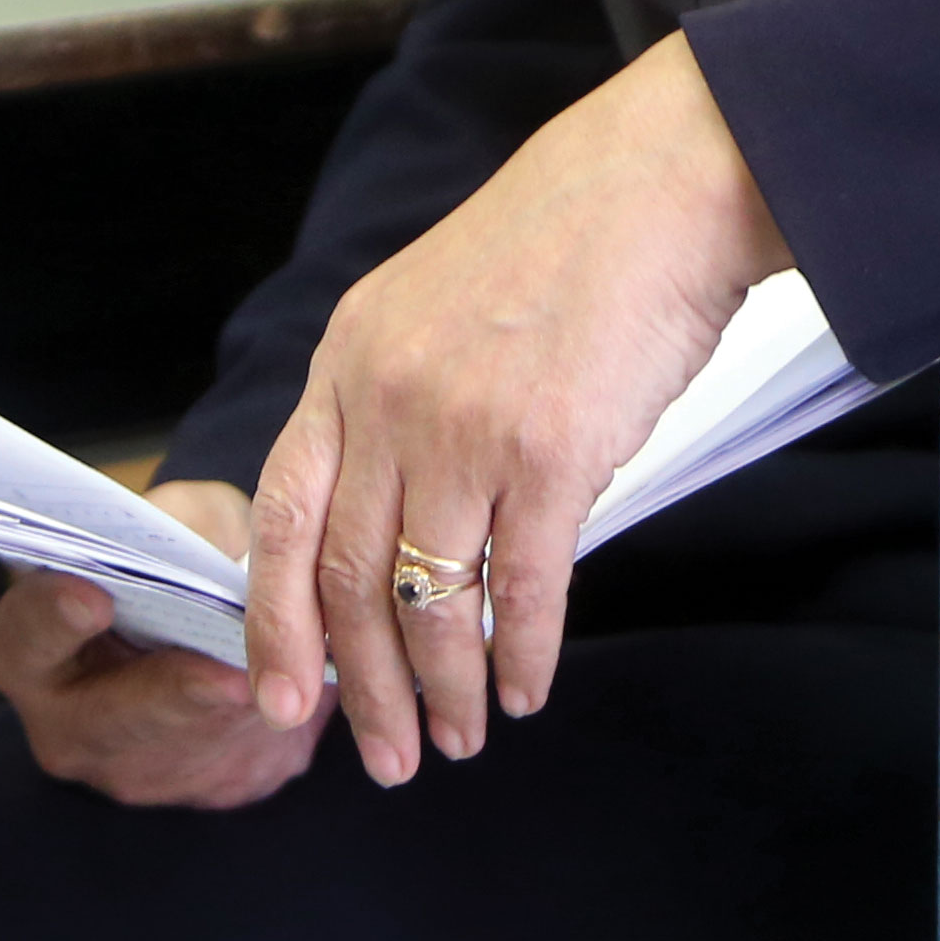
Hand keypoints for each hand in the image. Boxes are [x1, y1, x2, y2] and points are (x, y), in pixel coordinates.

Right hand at [0, 479, 317, 808]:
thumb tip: (208, 548)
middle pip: (118, 720)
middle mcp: (73, 730)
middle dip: (177, 692)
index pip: (22, 641)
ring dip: (244, 707)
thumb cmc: (181, 559)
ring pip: (200, 745)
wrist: (217, 627)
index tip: (93, 595)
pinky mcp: (219, 790)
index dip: (51, 618)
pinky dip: (284, 716)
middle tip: (226, 672)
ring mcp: (143, 775)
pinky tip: (310, 678)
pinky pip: (256, 757)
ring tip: (291, 661)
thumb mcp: (179, 518)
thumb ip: (181, 521)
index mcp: (33, 653)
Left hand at [248, 34, 785, 785]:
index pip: (282, 517)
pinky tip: (529, 691)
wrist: (663, 182)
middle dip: (364, 688)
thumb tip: (394, 529)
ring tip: (460, 738)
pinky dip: (522, 654)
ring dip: (444, 686)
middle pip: (348, 580)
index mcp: (348, 360)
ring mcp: (465, 429)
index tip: (284, 702)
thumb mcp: (435, 306)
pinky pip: (522, 589)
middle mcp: (388, 398)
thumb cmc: (567, 244)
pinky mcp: (551, 454)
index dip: (276, 623)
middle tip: (386, 758)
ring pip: (429, 599)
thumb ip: (399, 405)